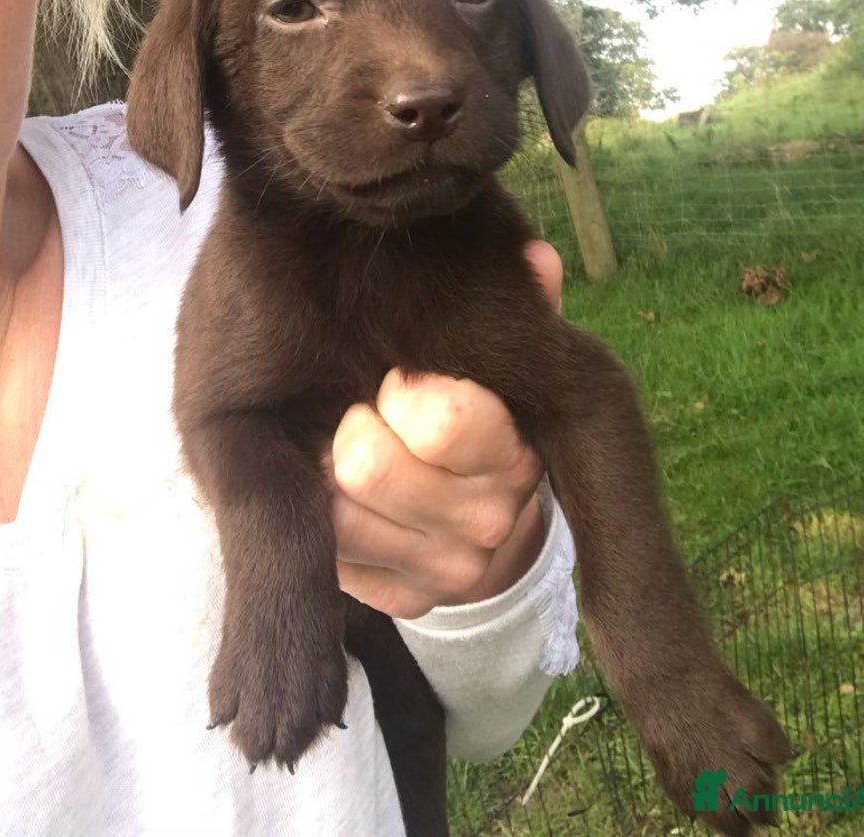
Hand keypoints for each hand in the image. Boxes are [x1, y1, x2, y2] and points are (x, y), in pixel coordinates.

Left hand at [327, 240, 562, 618]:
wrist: (474, 497)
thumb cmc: (469, 392)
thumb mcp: (495, 342)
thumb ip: (517, 300)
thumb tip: (539, 260)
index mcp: (511, 443)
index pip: (439, 420)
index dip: (398, 387)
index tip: (398, 373)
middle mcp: (492, 514)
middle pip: (366, 467)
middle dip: (349, 429)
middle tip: (360, 412)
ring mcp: (452, 569)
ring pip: (335, 520)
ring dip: (324, 483)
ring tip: (344, 450)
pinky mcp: (408, 602)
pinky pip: (334, 567)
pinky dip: (325, 529)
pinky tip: (340, 501)